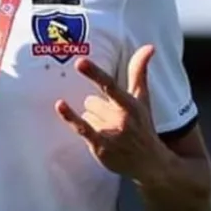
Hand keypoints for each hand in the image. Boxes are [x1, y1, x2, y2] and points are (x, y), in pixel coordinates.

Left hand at [55, 45, 165, 181]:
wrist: (150, 163)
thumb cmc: (144, 126)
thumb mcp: (143, 99)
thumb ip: (139, 71)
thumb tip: (149, 46)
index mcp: (131, 104)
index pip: (109, 85)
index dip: (95, 73)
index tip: (80, 62)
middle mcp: (121, 118)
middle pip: (90, 101)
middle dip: (97, 108)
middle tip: (115, 121)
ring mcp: (110, 133)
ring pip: (86, 114)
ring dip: (93, 120)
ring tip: (111, 133)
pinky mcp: (100, 146)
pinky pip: (81, 127)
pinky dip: (70, 116)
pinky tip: (60, 105)